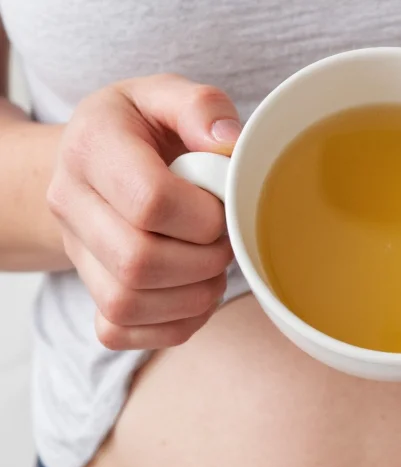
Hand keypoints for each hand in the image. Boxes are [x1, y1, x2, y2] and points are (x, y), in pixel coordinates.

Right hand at [47, 74, 240, 349]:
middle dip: (203, 260)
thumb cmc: (145, 131)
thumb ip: (202, 107)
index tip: (222, 206)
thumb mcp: (168, 98)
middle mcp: (70, 204)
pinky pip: (122, 332)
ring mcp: (75, 254)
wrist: (98, 162)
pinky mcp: (88, 294)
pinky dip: (172, 324)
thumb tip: (228, 142)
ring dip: (193, 296)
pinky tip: (193, 292)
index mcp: (92, 147)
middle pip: (138, 261)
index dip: (203, 215)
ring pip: (129, 303)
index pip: (149, 201)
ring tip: (212, 265)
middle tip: (223, 241)